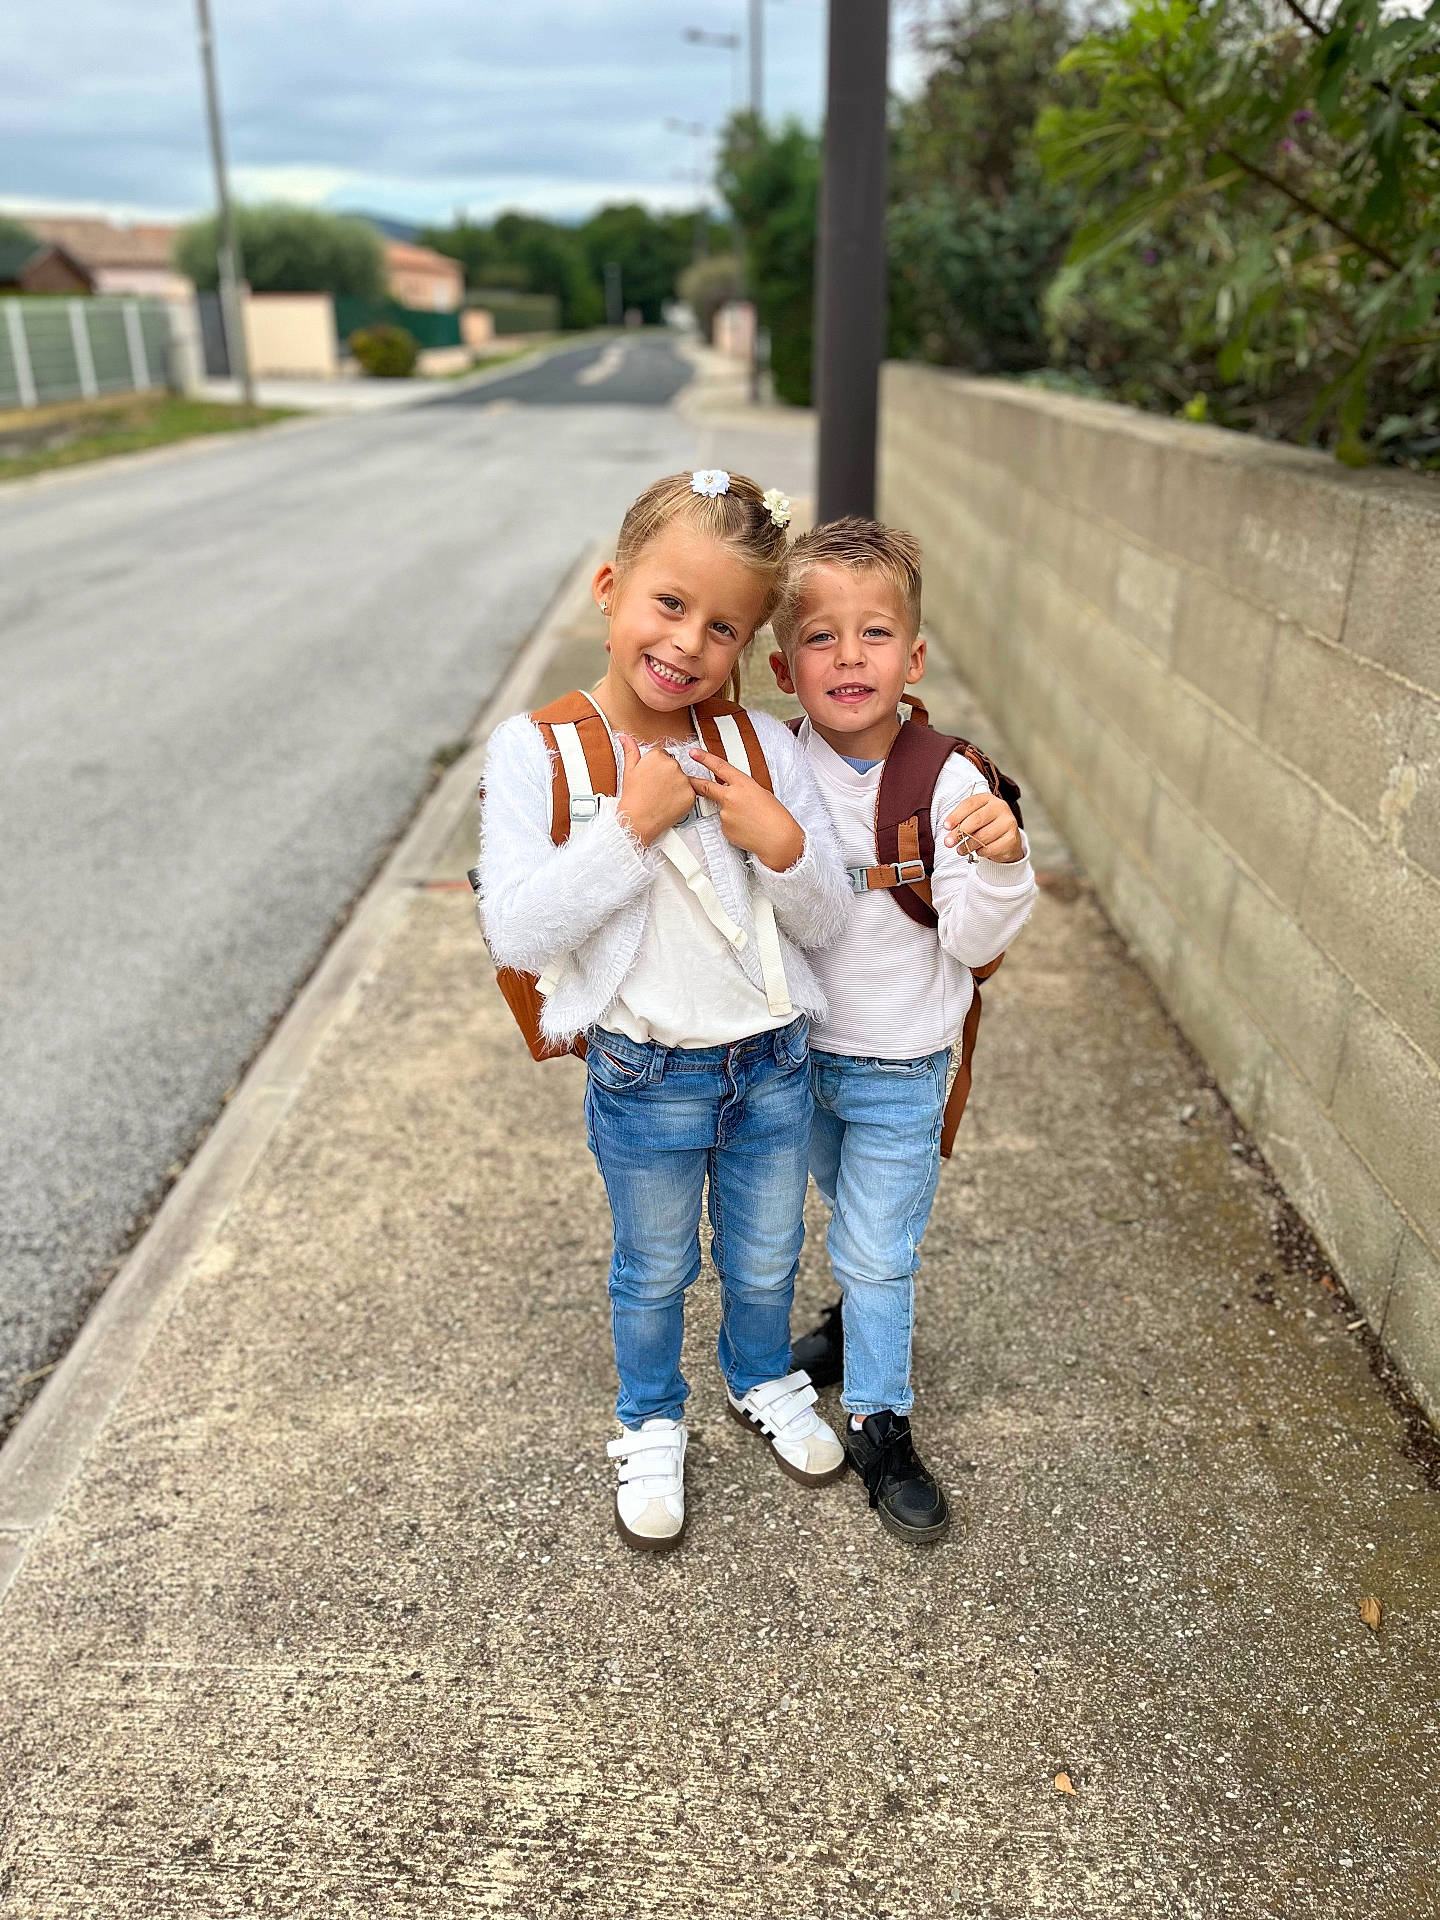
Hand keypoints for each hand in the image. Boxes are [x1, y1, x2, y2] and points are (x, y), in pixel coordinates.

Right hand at [615, 733, 695, 845]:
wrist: (638, 820)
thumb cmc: (632, 797)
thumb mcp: (629, 770)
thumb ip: (630, 750)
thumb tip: (624, 737)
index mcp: (657, 756)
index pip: (663, 755)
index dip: (656, 768)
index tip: (652, 778)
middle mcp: (672, 764)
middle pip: (674, 766)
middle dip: (667, 776)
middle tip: (655, 788)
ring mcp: (683, 779)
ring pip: (683, 779)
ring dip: (676, 786)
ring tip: (661, 796)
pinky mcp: (691, 794)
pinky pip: (690, 793)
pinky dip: (683, 798)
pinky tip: (670, 802)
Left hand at [689, 749, 804, 871]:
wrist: (778, 839)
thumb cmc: (775, 817)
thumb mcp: (762, 793)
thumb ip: (744, 789)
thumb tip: (735, 791)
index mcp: (743, 784)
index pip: (720, 766)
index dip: (704, 758)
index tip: (694, 753)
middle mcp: (731, 798)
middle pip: (705, 787)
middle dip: (694, 782)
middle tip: (687, 779)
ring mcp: (725, 814)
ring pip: (721, 810)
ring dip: (731, 813)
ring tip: (749, 819)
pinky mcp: (724, 829)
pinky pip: (725, 824)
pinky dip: (734, 825)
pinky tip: (747, 828)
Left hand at [943, 791, 1023, 862]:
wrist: (1007, 840)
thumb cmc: (986, 827)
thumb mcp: (973, 818)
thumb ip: (962, 821)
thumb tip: (949, 830)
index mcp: (988, 798)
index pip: (969, 804)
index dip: (955, 816)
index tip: (945, 826)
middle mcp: (1000, 807)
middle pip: (976, 819)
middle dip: (959, 832)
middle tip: (948, 842)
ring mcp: (1008, 822)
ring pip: (982, 836)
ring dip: (967, 845)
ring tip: (960, 850)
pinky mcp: (1012, 838)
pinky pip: (990, 848)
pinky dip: (980, 852)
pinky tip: (977, 851)